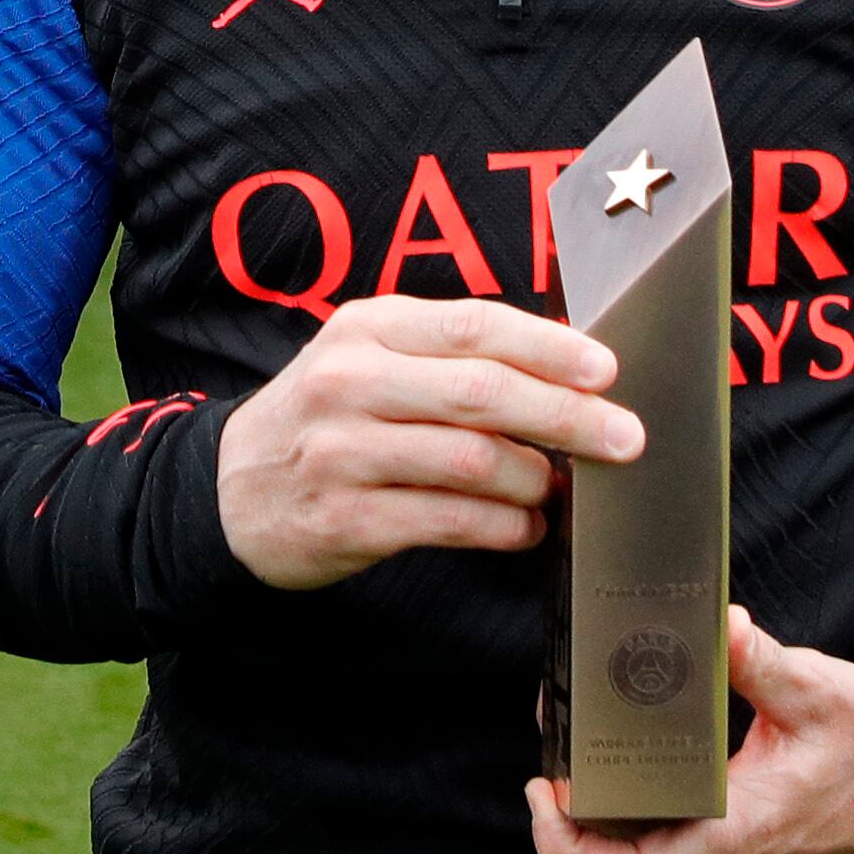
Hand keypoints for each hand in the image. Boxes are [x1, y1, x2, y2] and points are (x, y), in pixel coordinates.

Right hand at [215, 295, 639, 591]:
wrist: (229, 490)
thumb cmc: (327, 417)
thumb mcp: (370, 359)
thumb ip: (450, 355)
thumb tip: (567, 363)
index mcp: (368, 328)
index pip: (474, 326)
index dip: (550, 347)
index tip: (608, 370)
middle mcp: (351, 382)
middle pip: (483, 393)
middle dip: (566, 417)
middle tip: (624, 438)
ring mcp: (343, 452)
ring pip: (472, 461)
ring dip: (535, 479)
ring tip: (557, 489)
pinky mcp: (344, 518)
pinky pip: (448, 521)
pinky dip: (502, 527)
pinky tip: (524, 528)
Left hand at [526, 608, 853, 853]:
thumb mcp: (817, 691)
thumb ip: (761, 662)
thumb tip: (724, 624)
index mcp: (733, 832)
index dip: (567, 848)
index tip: (543, 793)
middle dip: (569, 818)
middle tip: (550, 750)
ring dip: (597, 814)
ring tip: (574, 745)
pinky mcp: (726, 849)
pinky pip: (660, 843)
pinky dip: (629, 810)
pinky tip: (617, 759)